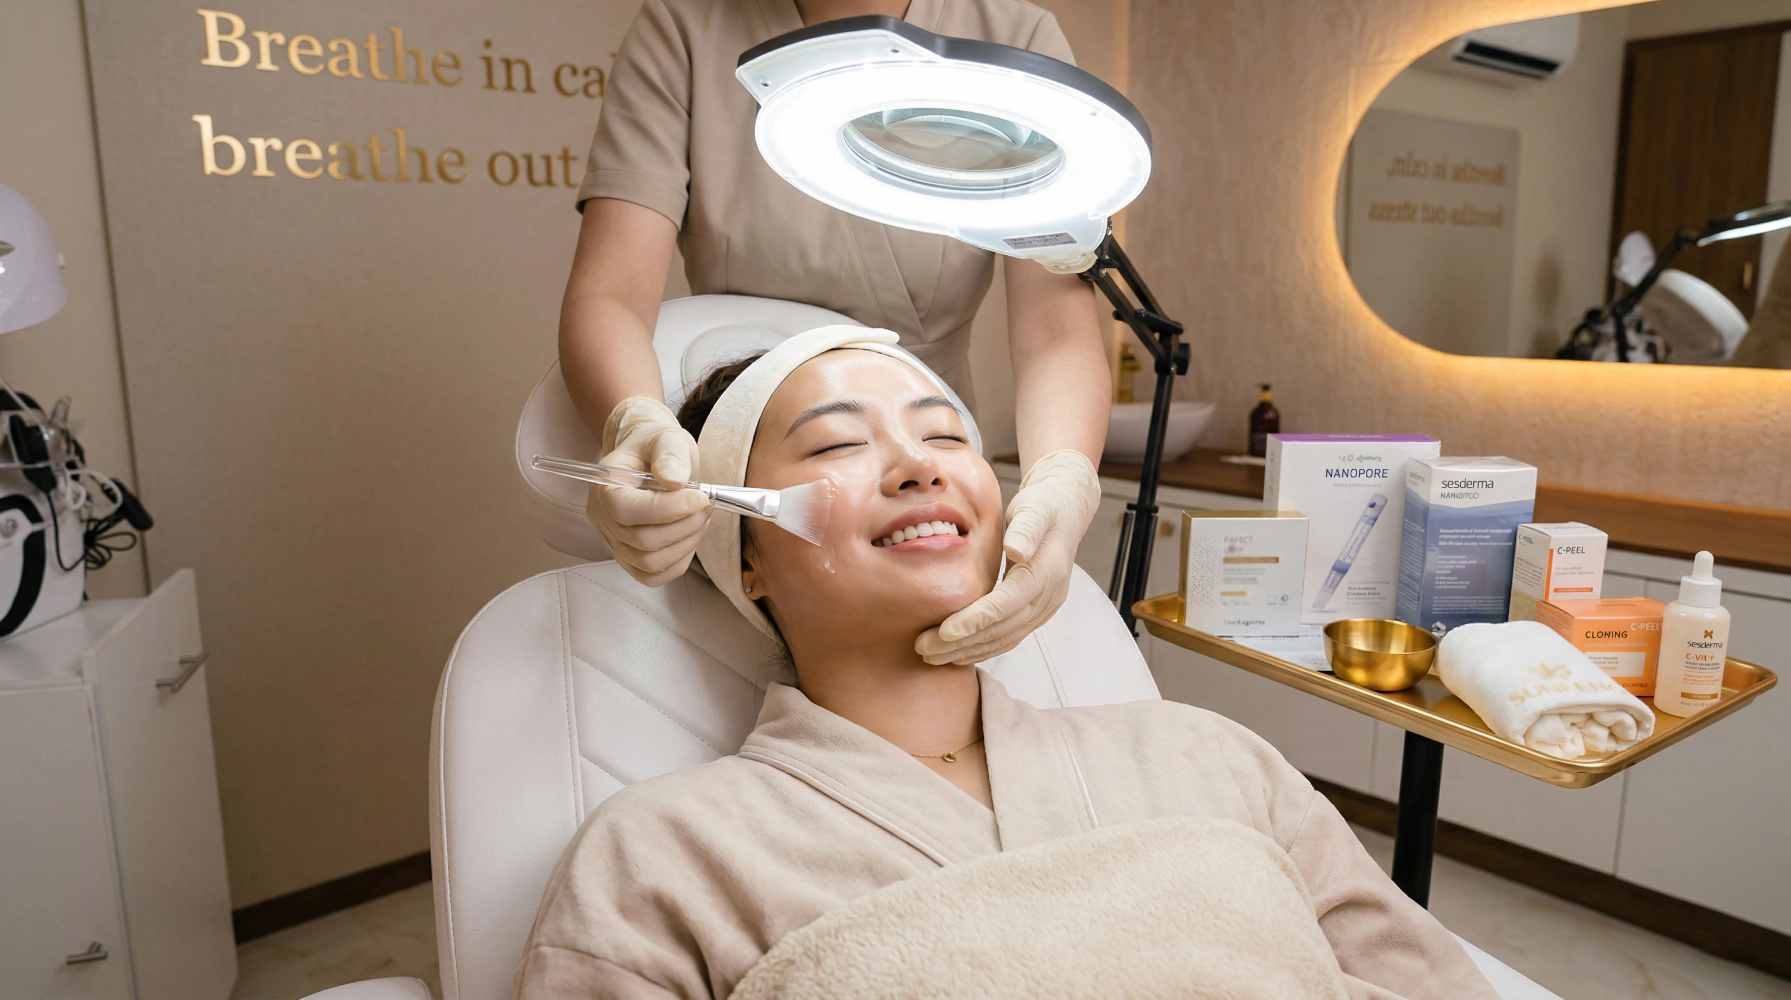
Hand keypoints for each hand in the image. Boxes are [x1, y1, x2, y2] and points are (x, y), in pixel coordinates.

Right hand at [587, 396, 709, 585]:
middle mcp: (603, 518)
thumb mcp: (666, 438)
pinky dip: (678, 562)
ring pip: (650, 563)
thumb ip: (669, 455)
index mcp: (605, 486)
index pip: (627, 511)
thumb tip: (674, 481)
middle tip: (705, 505)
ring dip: (686, 543)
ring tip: (700, 518)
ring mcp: (614, 542)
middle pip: (642, 541)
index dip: (668, 509)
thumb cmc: (656, 448)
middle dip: (685, 525)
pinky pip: (652, 576)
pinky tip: (689, 537)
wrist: (650, 459)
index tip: (700, 497)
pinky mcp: (629, 558)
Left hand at [916, 450, 1100, 664]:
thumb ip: (1026, 528)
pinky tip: (957, 653)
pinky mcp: (1036, 612)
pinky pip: (1009, 638)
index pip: (1005, 604)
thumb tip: (1017, 551)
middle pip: (1001, 630)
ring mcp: (1044, 609)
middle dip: (961, 643)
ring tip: (932, 657)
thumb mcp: (1034, 508)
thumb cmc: (1043, 505)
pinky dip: (983, 648)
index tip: (943, 632)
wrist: (1065, 513)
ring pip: (1004, 640)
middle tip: (923, 650)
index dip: (974, 621)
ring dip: (968, 651)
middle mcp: (1047, 597)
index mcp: (1045, 573)